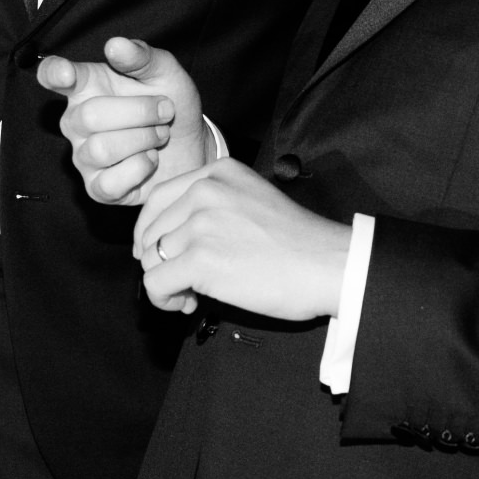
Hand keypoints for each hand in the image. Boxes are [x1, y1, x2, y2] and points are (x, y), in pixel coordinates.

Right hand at [38, 37, 207, 204]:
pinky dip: (140, 169)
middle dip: (140, 112)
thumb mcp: (166, 73)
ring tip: (160, 135)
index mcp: (87, 85)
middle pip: (90, 116)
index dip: (54, 74)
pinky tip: (150, 159)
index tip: (65, 74)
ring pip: (102, 149)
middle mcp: (77, 121)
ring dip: (143, 139)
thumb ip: (142, 57)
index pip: (54, 75)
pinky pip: (109, 183)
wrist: (193, 145)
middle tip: (165, 111)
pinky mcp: (98, 188)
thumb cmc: (171, 103)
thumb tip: (115, 45)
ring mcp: (84, 156)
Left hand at [132, 159, 350, 319]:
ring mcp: (201, 223)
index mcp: (217, 173)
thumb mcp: (250, 201)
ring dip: (165, 283)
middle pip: (150, 230)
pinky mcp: (201, 258)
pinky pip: (155, 283)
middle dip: (160, 261)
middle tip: (184, 282)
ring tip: (190, 295)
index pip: (157, 198)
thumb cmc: (299, 242)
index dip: (150, 231)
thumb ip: (211, 208)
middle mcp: (205, 191)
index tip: (161, 253)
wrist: (328, 264)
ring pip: (151, 258)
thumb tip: (171, 241)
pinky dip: (164, 300)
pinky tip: (187, 304)